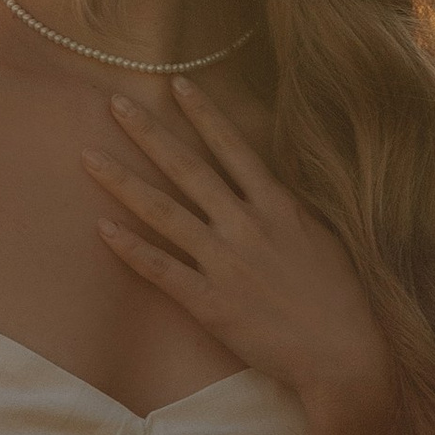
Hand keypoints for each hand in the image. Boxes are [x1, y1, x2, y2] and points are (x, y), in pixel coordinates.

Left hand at [83, 80, 392, 425]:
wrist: (345, 352)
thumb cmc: (342, 295)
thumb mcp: (322, 234)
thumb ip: (287, 208)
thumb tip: (265, 182)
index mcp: (277, 205)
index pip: (233, 147)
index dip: (203, 113)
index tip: (177, 82)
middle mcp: (246, 225)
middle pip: (187, 168)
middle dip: (148, 133)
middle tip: (114, 103)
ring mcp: (225, 263)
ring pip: (164, 212)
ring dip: (123, 182)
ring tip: (89, 157)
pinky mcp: (211, 303)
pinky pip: (161, 269)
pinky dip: (130, 248)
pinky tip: (102, 228)